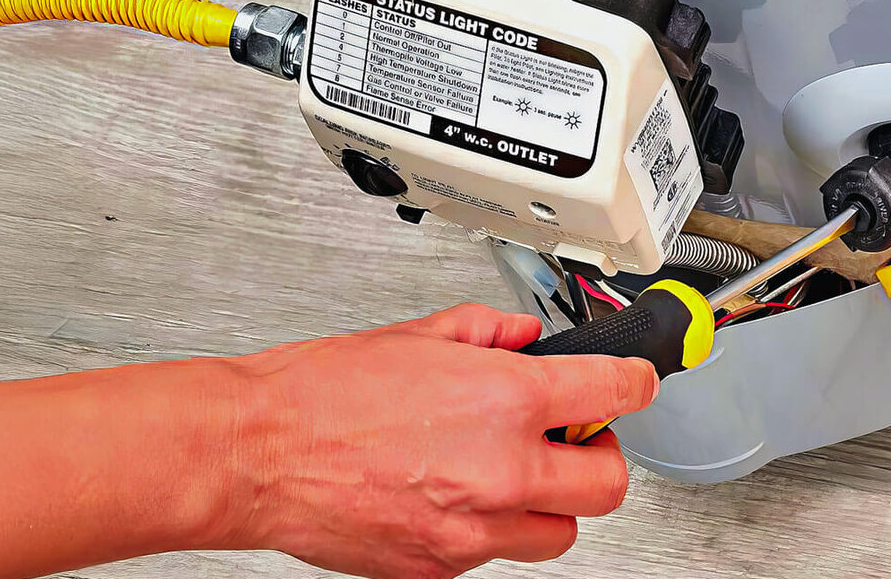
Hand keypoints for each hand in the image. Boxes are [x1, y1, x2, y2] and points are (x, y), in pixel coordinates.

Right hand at [216, 304, 658, 578]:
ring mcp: (471, 531)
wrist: (254, 453)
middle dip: (598, 458)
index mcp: (502, 400)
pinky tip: (453, 496)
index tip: (636, 383)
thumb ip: (487, 334)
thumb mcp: (417, 335)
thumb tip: (524, 339)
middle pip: (606, 486)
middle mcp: (500, 471)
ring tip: (509, 473)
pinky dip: (490, 528)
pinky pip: (495, 555)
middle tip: (572, 438)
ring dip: (549, 502)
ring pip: (558, 533)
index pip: (614, 393)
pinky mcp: (439, 569)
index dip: (636, 383)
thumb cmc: (319, 394)